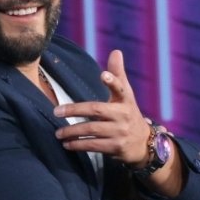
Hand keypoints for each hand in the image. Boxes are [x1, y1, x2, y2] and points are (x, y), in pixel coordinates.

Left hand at [52, 49, 150, 165]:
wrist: (143, 144)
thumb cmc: (128, 113)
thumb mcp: (126, 94)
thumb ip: (118, 74)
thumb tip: (116, 51)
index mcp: (125, 100)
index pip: (120, 88)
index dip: (112, 81)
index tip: (103, 75)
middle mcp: (124, 115)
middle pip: (96, 110)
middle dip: (75, 110)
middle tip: (56, 111)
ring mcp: (120, 132)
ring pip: (92, 130)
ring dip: (72, 132)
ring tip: (58, 133)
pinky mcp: (115, 148)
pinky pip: (93, 146)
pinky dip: (78, 145)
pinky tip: (67, 144)